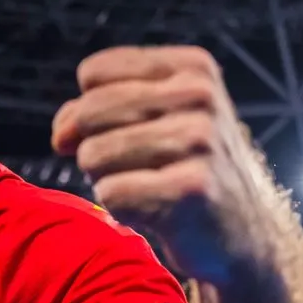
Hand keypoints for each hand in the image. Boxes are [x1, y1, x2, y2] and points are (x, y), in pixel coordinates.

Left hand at [50, 46, 282, 285]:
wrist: (241, 235)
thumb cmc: (183, 170)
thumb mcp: (154, 120)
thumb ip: (97, 109)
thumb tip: (61, 135)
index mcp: (192, 67)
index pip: (93, 73)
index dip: (83, 110)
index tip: (106, 134)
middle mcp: (200, 95)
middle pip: (88, 112)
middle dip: (90, 147)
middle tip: (128, 169)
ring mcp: (200, 139)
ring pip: (93, 155)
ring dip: (106, 180)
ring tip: (147, 188)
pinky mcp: (192, 187)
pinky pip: (110, 194)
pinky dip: (121, 209)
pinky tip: (155, 212)